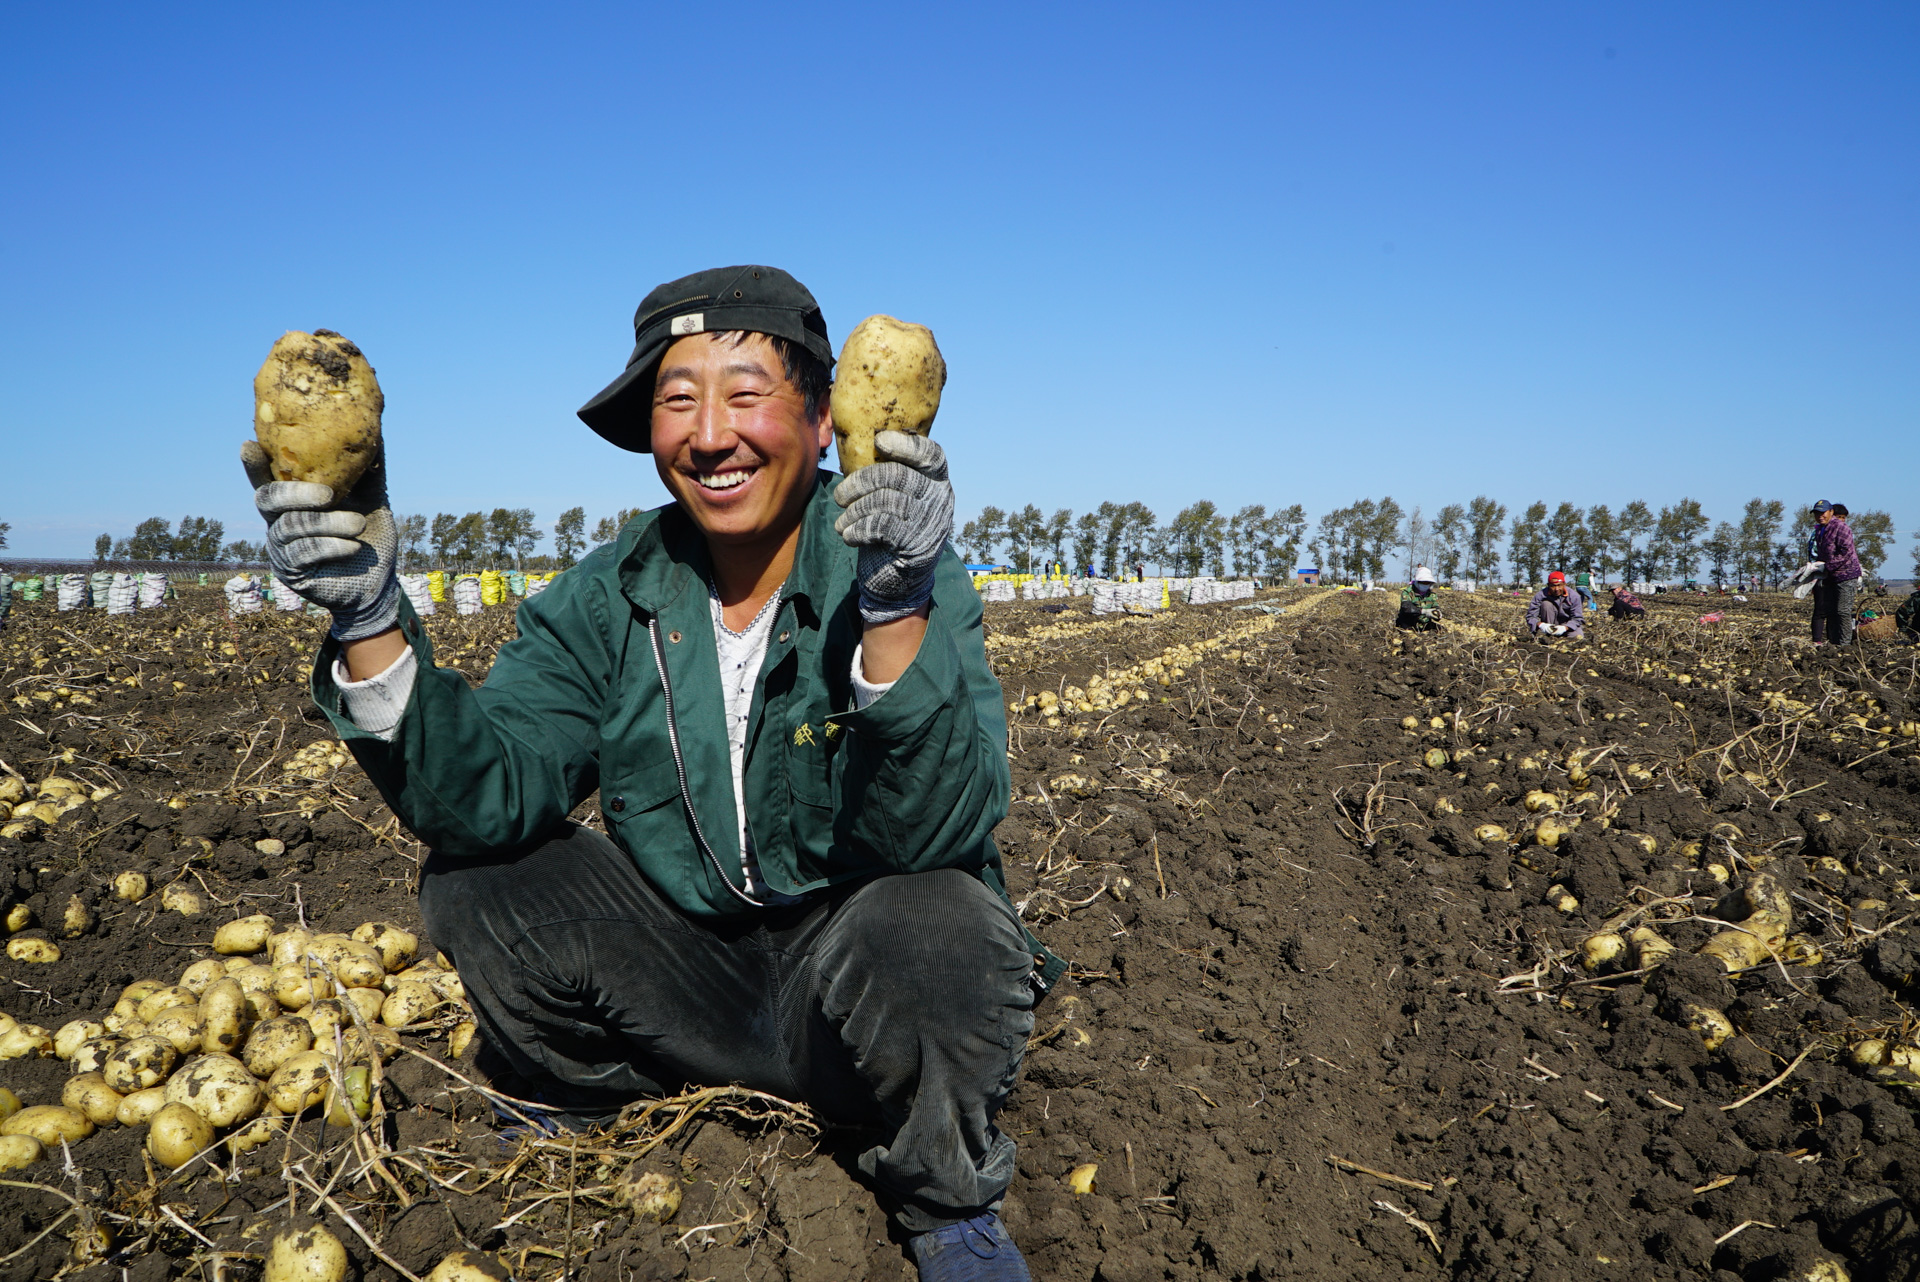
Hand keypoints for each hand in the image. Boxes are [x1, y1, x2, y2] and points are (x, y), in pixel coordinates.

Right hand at [242, 440, 399, 640]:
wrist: (379, 581)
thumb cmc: (370, 536)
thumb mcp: (372, 499)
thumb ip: (367, 469)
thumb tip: (376, 429)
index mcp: (294, 501)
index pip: (267, 479)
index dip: (254, 464)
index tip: (249, 443)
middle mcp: (280, 521)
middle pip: (266, 499)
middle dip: (294, 492)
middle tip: (328, 494)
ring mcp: (282, 548)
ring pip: (291, 526)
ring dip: (328, 523)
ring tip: (358, 523)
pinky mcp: (292, 572)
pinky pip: (304, 552)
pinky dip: (331, 546)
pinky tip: (354, 546)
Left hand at [833, 431, 954, 624]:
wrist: (899, 584)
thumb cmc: (891, 534)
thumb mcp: (895, 501)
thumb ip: (888, 477)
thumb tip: (855, 445)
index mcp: (937, 483)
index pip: (931, 454)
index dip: (906, 445)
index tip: (880, 442)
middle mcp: (939, 500)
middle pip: (896, 475)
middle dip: (860, 482)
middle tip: (841, 496)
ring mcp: (930, 523)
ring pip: (884, 500)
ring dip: (854, 511)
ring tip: (842, 522)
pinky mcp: (916, 546)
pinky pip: (880, 526)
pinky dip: (857, 529)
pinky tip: (848, 536)